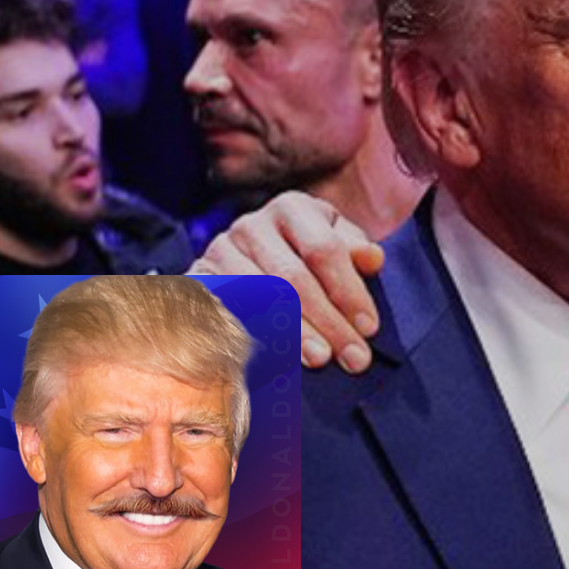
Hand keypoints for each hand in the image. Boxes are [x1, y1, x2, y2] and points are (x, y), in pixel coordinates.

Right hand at [189, 191, 384, 372]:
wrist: (251, 255)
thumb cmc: (307, 253)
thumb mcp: (335, 242)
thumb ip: (355, 250)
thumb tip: (372, 258)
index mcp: (292, 208)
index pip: (324, 250)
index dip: (349, 291)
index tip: (369, 328)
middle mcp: (251, 225)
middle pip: (291, 279)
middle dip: (327, 321)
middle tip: (352, 357)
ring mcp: (219, 251)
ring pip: (257, 297)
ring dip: (290, 333)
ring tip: (318, 360)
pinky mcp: (196, 279)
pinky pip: (222, 310)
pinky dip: (246, 334)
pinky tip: (270, 359)